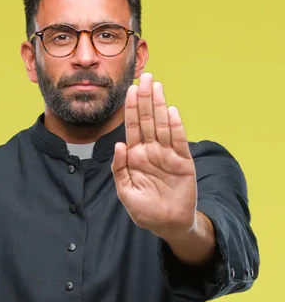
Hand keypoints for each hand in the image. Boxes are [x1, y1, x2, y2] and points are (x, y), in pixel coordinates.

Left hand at [111, 72, 197, 238]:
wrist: (167, 225)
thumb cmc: (144, 209)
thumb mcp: (125, 191)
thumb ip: (119, 168)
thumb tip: (119, 144)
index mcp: (135, 156)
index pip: (131, 126)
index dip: (130, 108)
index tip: (129, 89)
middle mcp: (151, 151)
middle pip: (147, 119)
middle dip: (145, 98)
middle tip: (145, 77)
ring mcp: (167, 155)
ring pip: (162, 125)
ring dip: (159, 105)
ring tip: (157, 86)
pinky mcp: (183, 163)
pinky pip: (178, 141)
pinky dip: (175, 126)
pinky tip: (170, 111)